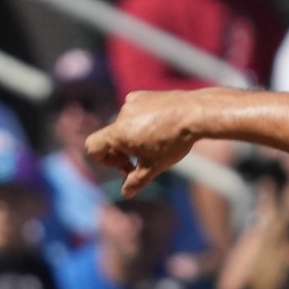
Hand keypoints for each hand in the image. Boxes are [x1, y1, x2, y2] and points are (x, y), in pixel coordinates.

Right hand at [86, 90, 204, 195]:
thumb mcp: (155, 166)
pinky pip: (135, 111)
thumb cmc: (175, 141)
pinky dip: (141, 121)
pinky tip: (161, 126)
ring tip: (158, 141)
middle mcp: (122, 115)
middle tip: (142, 160)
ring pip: (125, 125)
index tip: (124, 164)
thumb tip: (126, 193)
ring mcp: (132, 102)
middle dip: (122, 152)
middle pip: (112, 138)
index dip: (104, 161)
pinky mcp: (143, 95)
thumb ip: (136, 180)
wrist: (195, 113)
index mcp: (119, 133)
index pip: (92, 147)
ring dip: (134, 136)